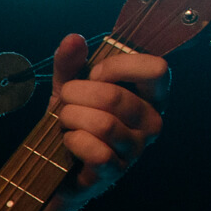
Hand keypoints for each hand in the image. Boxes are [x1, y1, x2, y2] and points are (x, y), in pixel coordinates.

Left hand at [50, 33, 168, 188]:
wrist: (54, 164)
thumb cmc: (72, 121)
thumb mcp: (68, 87)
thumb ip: (70, 62)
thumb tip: (74, 39)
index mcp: (149, 96)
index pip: (157, 69)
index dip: (117, 66)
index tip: (94, 74)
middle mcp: (151, 122)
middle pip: (115, 97)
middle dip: (77, 94)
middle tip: (66, 101)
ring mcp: (136, 149)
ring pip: (103, 124)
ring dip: (71, 118)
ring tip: (65, 122)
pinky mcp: (117, 172)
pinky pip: (97, 152)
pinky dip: (74, 142)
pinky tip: (70, 142)